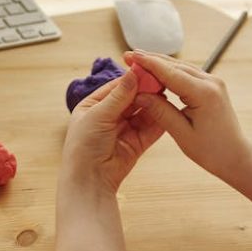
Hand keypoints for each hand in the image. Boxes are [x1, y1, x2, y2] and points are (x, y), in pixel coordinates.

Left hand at [61, 69, 166, 193]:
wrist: (89, 180)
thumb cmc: (84, 146)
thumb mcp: (99, 115)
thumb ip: (119, 95)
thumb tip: (132, 73)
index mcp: (93, 105)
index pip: (116, 87)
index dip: (132, 79)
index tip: (147, 70)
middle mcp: (109, 116)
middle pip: (132, 98)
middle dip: (145, 90)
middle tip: (161, 80)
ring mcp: (124, 129)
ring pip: (143, 112)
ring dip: (153, 103)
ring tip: (166, 93)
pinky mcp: (136, 143)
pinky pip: (150, 128)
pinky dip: (159, 120)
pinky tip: (168, 111)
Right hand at [126, 51, 251, 183]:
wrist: (237, 157)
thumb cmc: (212, 151)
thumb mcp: (181, 133)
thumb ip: (160, 111)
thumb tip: (139, 94)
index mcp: (204, 94)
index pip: (169, 72)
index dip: (147, 63)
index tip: (129, 55)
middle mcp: (211, 82)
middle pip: (174, 65)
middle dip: (150, 60)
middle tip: (127, 56)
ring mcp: (213, 82)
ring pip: (180, 67)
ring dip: (159, 64)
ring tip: (137, 61)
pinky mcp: (211, 86)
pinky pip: (186, 74)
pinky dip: (169, 71)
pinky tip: (156, 72)